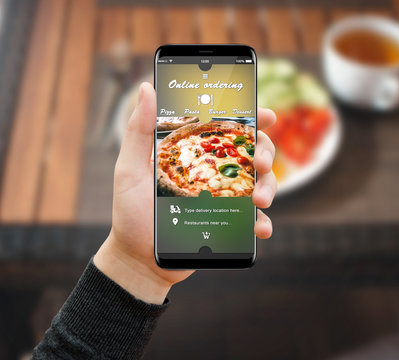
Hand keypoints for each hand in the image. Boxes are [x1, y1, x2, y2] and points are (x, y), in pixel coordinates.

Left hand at [94, 82, 276, 303]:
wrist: (139, 260)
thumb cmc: (131, 213)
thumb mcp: (129, 170)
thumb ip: (138, 131)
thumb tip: (146, 88)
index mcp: (194, 154)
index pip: (226, 129)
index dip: (250, 117)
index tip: (265, 113)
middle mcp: (213, 172)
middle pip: (252, 152)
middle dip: (266, 152)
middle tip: (261, 161)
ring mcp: (224, 198)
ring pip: (260, 183)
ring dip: (269, 187)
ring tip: (261, 200)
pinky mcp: (229, 224)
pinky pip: (253, 220)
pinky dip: (262, 223)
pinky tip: (261, 228)